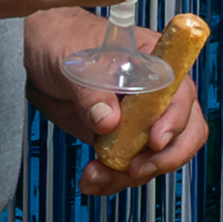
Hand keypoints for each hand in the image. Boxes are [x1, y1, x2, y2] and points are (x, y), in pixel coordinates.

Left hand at [24, 10, 211, 193]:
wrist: (37, 53)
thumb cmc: (62, 41)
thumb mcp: (72, 61)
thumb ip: (90, 91)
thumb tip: (108, 121)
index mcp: (155, 62)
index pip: (182, 93)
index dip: (175, 119)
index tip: (155, 140)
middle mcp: (157, 93)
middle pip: (185, 132)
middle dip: (164, 158)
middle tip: (134, 169)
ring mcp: (141, 119)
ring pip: (158, 157)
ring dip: (131, 175)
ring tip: (95, 176)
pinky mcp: (123, 140)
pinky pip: (131, 167)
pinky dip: (114, 179)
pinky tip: (92, 180)